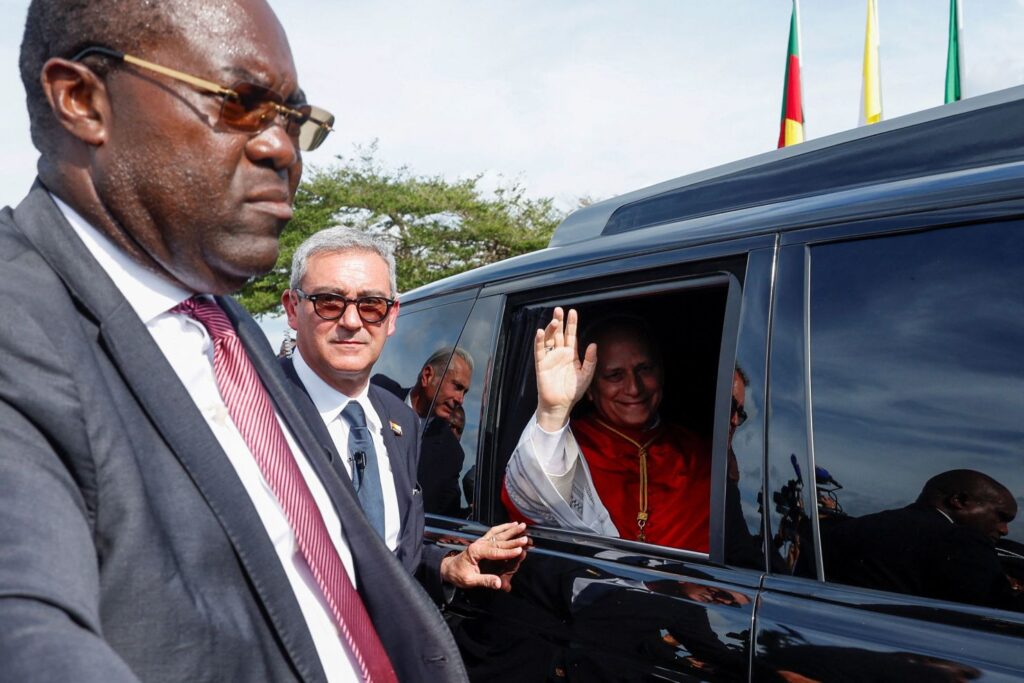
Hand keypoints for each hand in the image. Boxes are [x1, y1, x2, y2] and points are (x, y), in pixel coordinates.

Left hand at [440, 522, 528, 590]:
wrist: (449, 568)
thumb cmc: (458, 574)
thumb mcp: (470, 581)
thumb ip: (485, 581)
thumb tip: (499, 584)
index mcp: (476, 552)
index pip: (496, 552)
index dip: (508, 552)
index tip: (520, 551)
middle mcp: (480, 544)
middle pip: (499, 541)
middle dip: (514, 540)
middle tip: (526, 538)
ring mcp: (481, 541)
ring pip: (498, 533)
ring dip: (511, 529)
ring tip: (521, 525)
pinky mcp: (483, 541)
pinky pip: (494, 532)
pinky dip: (504, 527)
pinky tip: (511, 524)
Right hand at [535, 307, 596, 430]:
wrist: (561, 405)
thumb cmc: (573, 391)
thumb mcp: (586, 375)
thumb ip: (591, 360)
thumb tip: (593, 344)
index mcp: (571, 355)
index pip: (571, 335)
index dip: (571, 324)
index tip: (573, 312)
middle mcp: (560, 354)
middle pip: (559, 334)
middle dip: (559, 321)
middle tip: (559, 309)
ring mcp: (550, 358)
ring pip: (549, 339)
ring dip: (550, 329)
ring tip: (554, 320)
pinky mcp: (541, 364)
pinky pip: (539, 351)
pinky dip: (539, 341)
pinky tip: (541, 332)